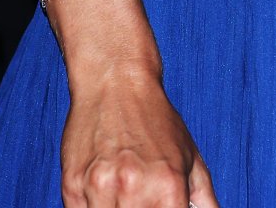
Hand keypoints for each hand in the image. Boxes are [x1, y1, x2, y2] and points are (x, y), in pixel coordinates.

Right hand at [60, 64, 218, 207]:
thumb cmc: (154, 118)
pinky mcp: (71, 185)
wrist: (115, 79)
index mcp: (169, 186)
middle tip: (142, 197)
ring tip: (123, 193)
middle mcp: (134, 189)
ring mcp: (99, 188)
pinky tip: (102, 192)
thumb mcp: (190, 156)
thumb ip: (203, 199)